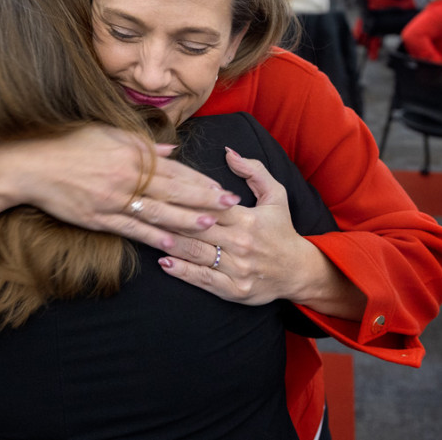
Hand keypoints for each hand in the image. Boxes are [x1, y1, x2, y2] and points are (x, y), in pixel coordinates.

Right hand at [10, 125, 241, 250]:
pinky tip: (168, 243)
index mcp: (133, 155)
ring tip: (209, 226)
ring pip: (156, 212)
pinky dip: (150, 236)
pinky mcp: (98, 217)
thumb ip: (143, 145)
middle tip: (230, 207)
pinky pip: (129, 228)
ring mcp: (113, 199)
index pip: (175, 169)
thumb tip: (171, 152)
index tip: (221, 187)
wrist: (32, 164)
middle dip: (204, 200)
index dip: (200, 180)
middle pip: (173, 191)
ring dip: (184, 220)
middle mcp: (127, 177)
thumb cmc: (70, 143)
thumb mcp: (109, 133)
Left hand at [157, 148, 365, 318]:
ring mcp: (237, 269)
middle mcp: (241, 243)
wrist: (298, 271)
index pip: (210, 205)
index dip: (184, 197)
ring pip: (196, 253)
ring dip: (170, 243)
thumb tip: (229, 152)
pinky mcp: (234, 290)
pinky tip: (164, 262)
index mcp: (248, 219)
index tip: (160, 189)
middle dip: (169, 218)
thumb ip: (254, 170)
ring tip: (147, 234)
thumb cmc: (282, 230)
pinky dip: (182, 271)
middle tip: (143, 209)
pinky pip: (203, 279)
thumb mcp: (276, 195)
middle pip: (197, 228)